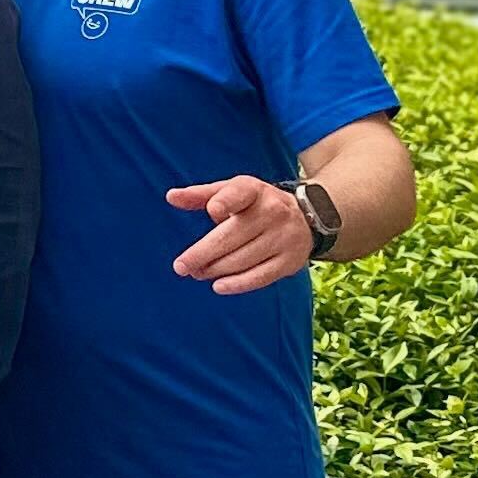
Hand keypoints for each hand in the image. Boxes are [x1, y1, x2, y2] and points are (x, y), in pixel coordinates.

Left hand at [167, 175, 313, 295]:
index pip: (239, 194)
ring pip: (242, 259)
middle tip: (181, 267)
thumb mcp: (232, 191)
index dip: (226, 201)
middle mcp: (272, 212)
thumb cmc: (255, 204)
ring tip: (197, 273)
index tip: (212, 211)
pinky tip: (218, 286)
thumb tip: (171, 197)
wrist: (307, 217)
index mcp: (254, 191)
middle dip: (202, 254)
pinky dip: (238, 284)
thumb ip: (201, 195)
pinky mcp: (290, 260)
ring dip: (215, 269)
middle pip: (232, 236)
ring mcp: (283, 237)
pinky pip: (260, 276)